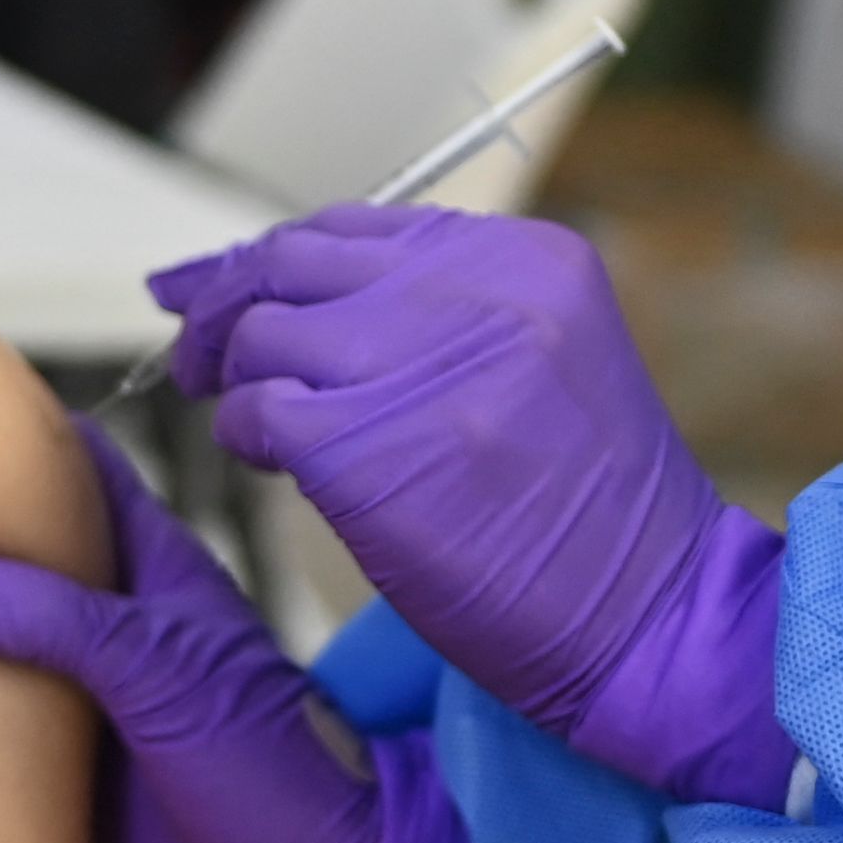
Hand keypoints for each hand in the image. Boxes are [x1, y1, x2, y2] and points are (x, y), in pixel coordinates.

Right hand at [0, 422, 475, 842]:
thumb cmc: (279, 773)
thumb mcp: (164, 677)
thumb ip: (63, 621)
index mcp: (155, 574)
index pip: (84, 471)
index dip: (19, 434)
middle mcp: (117, 624)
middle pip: (27, 548)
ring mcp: (93, 690)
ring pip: (2, 632)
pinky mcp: (71, 760)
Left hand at [156, 205, 798, 810]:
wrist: (649, 615)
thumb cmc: (590, 513)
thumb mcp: (542, 363)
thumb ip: (440, 313)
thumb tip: (292, 292)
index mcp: (525, 258)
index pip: (358, 227)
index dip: (274, 258)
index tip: (217, 284)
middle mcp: (473, 289)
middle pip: (295, 260)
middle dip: (226, 301)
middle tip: (193, 350)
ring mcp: (414, 362)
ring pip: (263, 332)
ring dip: (235, 377)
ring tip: (250, 422)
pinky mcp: (361, 443)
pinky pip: (256, 410)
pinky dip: (243, 433)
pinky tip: (270, 462)